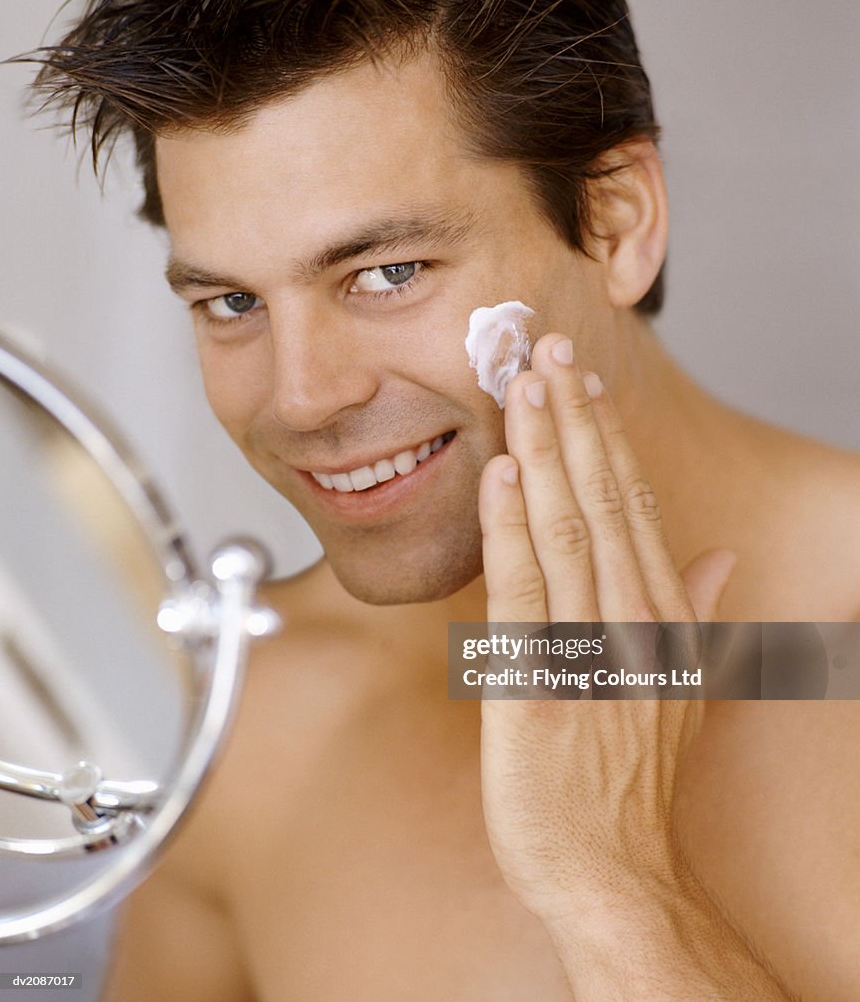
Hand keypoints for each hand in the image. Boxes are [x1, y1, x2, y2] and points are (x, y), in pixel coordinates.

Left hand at [477, 332, 734, 924]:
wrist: (609, 866)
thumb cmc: (631, 782)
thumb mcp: (682, 692)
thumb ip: (698, 615)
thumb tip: (717, 555)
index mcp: (658, 616)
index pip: (632, 505)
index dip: (605, 439)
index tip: (583, 384)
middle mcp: (628, 620)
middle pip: (600, 498)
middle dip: (572, 420)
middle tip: (545, 351)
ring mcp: (584, 647)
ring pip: (564, 525)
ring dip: (543, 451)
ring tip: (523, 386)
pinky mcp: (536, 680)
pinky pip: (522, 587)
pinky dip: (511, 525)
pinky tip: (502, 472)